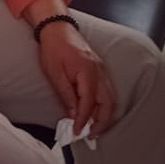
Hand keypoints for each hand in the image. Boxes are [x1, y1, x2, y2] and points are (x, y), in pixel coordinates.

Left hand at [35, 18, 116, 136]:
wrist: (57, 28)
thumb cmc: (54, 48)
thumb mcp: (55, 74)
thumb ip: (66, 96)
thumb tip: (73, 115)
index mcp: (88, 73)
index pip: (89, 104)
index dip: (83, 120)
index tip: (77, 132)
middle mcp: (99, 72)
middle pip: (108, 103)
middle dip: (102, 122)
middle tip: (91, 135)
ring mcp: (101, 70)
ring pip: (110, 98)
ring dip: (104, 115)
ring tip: (93, 127)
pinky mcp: (99, 69)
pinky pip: (107, 91)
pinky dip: (104, 105)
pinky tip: (95, 112)